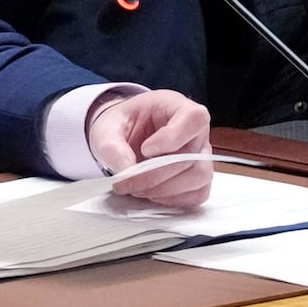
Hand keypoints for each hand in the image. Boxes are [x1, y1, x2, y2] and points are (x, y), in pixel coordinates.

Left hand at [87, 91, 211, 207]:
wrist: (124, 138)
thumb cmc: (122, 126)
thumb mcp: (107, 128)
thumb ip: (112, 145)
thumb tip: (126, 169)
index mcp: (177, 106)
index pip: (194, 118)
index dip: (173, 137)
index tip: (145, 150)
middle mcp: (195, 131)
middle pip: (192, 155)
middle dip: (156, 174)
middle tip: (127, 180)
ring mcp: (200, 156)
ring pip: (199, 176)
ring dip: (165, 189)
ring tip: (136, 188)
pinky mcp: (198, 179)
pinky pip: (197, 194)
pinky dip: (173, 200)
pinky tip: (151, 195)